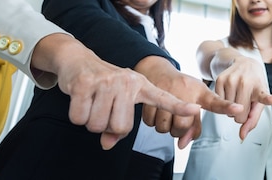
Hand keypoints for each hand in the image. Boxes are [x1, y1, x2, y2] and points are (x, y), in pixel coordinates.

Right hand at [31, 34, 201, 149]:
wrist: (78, 60)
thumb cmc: (104, 85)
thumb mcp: (119, 101)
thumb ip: (118, 126)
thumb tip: (108, 144)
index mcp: (141, 86)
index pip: (164, 99)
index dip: (179, 106)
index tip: (194, 109)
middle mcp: (127, 82)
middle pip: (121, 128)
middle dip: (108, 127)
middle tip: (103, 108)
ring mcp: (107, 82)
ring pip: (99, 125)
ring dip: (90, 121)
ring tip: (92, 102)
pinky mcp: (85, 84)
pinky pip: (80, 118)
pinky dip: (77, 115)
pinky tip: (80, 99)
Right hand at [136, 56, 243, 148]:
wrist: (158, 70)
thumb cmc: (181, 87)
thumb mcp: (194, 99)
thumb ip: (194, 125)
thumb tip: (181, 145)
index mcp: (199, 93)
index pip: (215, 102)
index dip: (226, 107)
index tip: (238, 108)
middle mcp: (184, 92)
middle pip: (182, 127)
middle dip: (179, 130)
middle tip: (178, 121)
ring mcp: (166, 94)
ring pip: (164, 128)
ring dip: (165, 127)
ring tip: (168, 115)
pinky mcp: (150, 96)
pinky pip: (150, 123)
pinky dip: (152, 121)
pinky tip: (158, 111)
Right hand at [212, 56, 271, 139]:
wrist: (243, 63)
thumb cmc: (254, 85)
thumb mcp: (259, 101)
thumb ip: (253, 120)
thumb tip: (242, 136)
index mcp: (259, 88)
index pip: (263, 96)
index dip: (268, 99)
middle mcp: (245, 82)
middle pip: (239, 116)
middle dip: (241, 115)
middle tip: (245, 103)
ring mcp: (231, 80)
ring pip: (228, 112)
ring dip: (232, 109)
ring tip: (238, 96)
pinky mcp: (219, 79)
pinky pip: (219, 104)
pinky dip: (224, 103)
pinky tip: (230, 93)